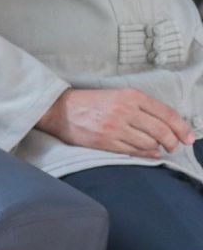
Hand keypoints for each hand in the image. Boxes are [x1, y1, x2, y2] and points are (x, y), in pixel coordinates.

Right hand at [37, 87, 195, 156]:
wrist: (60, 110)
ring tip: (159, 148)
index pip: (165, 113)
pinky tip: (151, 154)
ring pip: (149, 142)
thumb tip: (166, 124)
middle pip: (161, 130)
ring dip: (158, 148)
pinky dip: (147, 154)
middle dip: (172, 141)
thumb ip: (141, 107)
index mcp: (130, 96)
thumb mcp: (117, 95)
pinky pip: (134, 151)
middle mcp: (125, 110)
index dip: (181, 127)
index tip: (189, 137)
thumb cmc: (90, 102)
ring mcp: (115, 127)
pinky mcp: (106, 141)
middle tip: (174, 146)